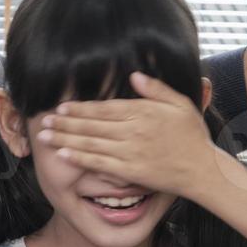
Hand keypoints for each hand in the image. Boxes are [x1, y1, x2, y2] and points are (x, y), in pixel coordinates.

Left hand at [35, 73, 220, 201]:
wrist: (204, 170)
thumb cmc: (193, 136)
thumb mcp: (180, 104)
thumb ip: (156, 88)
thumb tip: (133, 75)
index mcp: (143, 112)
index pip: (104, 108)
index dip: (80, 108)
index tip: (61, 107)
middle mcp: (134, 130)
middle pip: (92, 125)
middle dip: (65, 123)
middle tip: (43, 121)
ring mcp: (131, 151)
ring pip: (91, 143)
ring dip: (65, 139)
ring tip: (44, 137)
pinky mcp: (131, 171)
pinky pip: (100, 163)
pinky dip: (80, 159)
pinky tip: (63, 155)